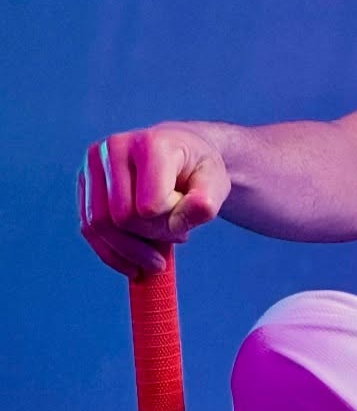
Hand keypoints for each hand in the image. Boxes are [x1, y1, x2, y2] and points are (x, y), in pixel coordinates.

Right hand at [78, 124, 230, 278]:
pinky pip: (88, 228)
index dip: (170, 225)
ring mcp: (94, 164)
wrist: (182, 154)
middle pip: (121, 217)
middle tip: (176, 238)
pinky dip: (111, 254)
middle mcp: (115, 148)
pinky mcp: (85, 182)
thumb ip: (206, 202)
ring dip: (130, 252)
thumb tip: (191, 214)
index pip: (150, 206)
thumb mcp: (216, 184)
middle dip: (150, 238)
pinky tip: (134, 265)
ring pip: (99, 226)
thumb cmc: (198, 170)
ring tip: (157, 258)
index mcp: (150, 144)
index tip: (186, 223)